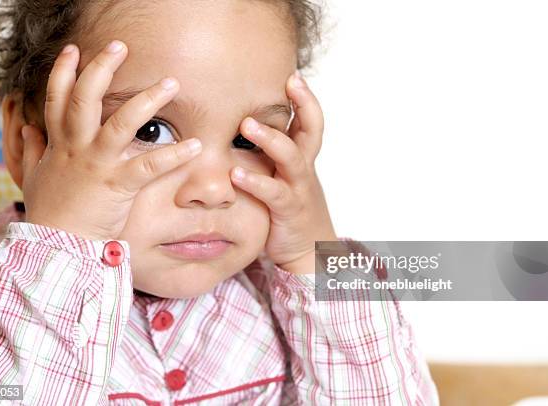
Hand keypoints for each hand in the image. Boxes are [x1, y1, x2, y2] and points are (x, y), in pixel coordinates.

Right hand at [21, 40, 201, 239]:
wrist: (56, 246)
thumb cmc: (50, 213)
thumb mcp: (33, 178)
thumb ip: (30, 152)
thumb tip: (24, 129)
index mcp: (58, 144)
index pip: (56, 98)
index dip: (64, 72)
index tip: (74, 49)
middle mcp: (77, 148)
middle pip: (86, 98)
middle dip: (102, 68)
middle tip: (120, 46)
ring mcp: (98, 164)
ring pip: (122, 123)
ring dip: (148, 100)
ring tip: (170, 83)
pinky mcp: (118, 185)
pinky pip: (150, 165)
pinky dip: (175, 154)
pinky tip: (196, 145)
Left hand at [230, 71, 336, 273]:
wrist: (309, 249)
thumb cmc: (290, 207)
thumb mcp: (283, 176)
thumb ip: (270, 154)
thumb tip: (241, 126)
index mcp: (303, 157)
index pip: (310, 121)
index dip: (306, 98)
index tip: (294, 75)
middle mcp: (304, 168)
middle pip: (311, 131)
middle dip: (303, 105)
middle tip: (289, 83)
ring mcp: (298, 188)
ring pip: (291, 158)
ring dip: (271, 139)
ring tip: (247, 125)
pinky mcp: (288, 210)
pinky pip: (274, 193)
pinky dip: (256, 182)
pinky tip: (236, 173)